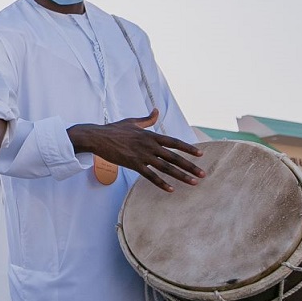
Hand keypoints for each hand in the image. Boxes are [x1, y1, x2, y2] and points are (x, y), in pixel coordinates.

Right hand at [70, 120, 203, 191]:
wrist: (97, 137)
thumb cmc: (114, 130)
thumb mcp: (132, 122)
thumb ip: (147, 119)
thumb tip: (156, 111)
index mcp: (150, 135)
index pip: (174, 142)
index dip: (188, 148)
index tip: (201, 154)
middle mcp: (149, 145)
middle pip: (174, 157)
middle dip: (190, 166)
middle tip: (203, 174)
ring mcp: (142, 155)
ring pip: (166, 167)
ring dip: (181, 176)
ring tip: (193, 183)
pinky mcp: (133, 164)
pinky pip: (150, 176)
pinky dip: (161, 183)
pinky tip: (171, 189)